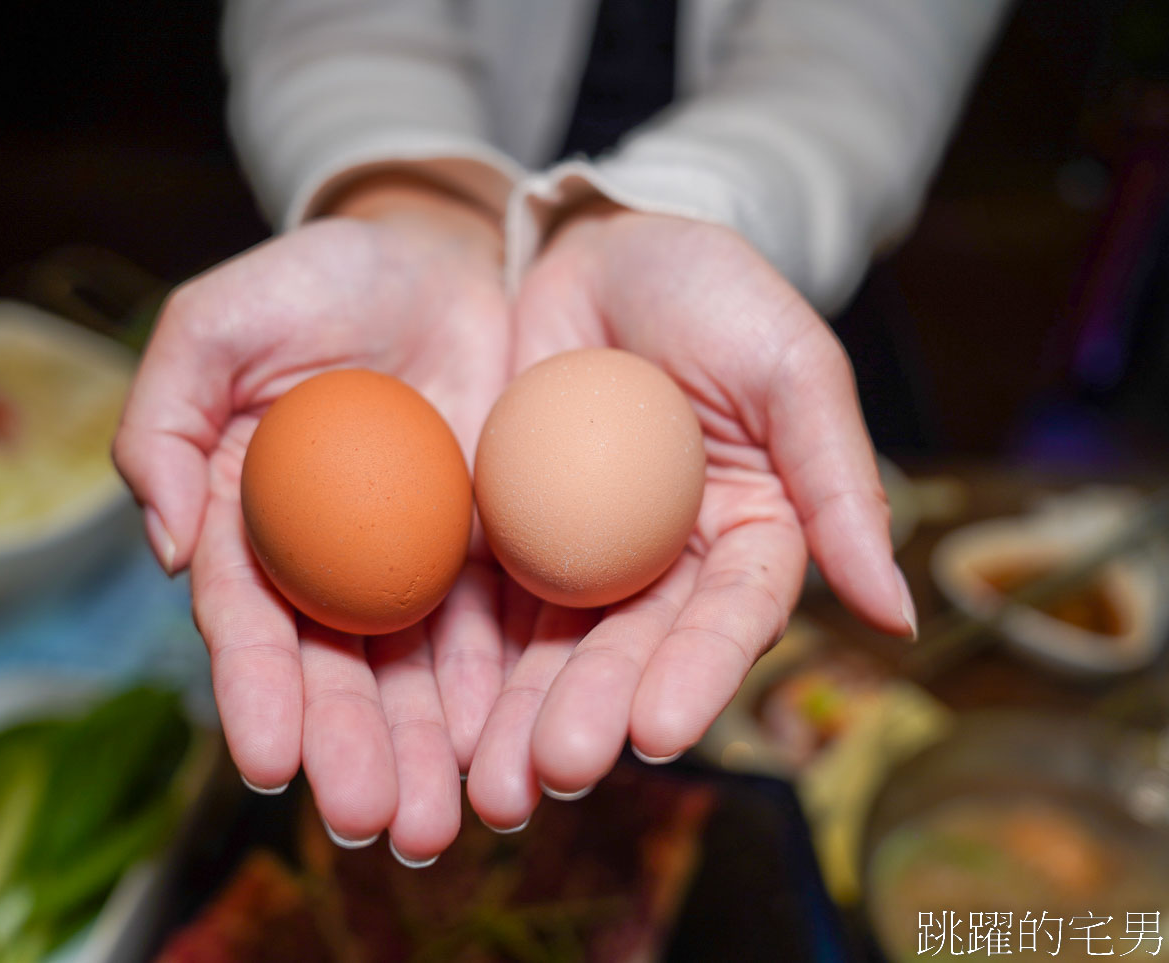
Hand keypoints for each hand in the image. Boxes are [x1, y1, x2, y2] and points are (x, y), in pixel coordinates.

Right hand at [113, 176, 509, 863]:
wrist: (443, 255)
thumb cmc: (320, 277)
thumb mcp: (217, 324)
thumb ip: (165, 422)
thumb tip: (164, 549)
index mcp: (253, 521)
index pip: (251, 620)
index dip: (258, 692)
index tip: (268, 761)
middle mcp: (331, 561)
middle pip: (338, 674)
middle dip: (352, 752)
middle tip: (374, 820)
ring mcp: (414, 562)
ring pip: (418, 676)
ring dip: (428, 754)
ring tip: (439, 823)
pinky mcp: (491, 550)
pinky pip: (498, 631)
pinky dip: (501, 696)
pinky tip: (512, 753)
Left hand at [466, 203, 915, 829]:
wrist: (595, 246)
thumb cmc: (710, 291)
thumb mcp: (791, 365)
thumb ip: (839, 482)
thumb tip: (895, 619)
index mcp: (751, 537)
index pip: (732, 619)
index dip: (699, 675)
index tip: (662, 730)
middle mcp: (669, 566)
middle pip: (635, 653)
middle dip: (597, 714)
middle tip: (557, 768)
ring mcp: (584, 557)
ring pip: (556, 649)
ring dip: (524, 719)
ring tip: (492, 780)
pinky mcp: (510, 538)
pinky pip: (486, 603)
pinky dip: (465, 663)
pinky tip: (438, 720)